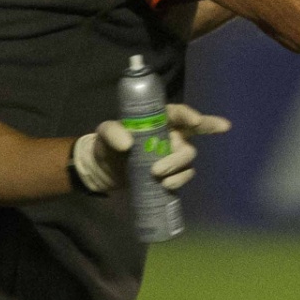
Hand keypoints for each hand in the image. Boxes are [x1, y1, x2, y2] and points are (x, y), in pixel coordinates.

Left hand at [70, 104, 233, 192]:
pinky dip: (178, 181)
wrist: (103, 171)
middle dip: (180, 155)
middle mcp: (170, 134)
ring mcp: (172, 154)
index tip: (197, 121)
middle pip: (191, 137)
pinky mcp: (171, 172)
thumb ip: (112, 132)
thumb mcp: (104, 133)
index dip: (189, 115)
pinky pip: (184, 175)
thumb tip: (127, 144)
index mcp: (158, 119)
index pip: (178, 113)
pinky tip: (166, 186)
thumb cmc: (106, 144)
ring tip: (157, 177)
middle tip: (159, 168)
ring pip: (187, 158)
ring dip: (177, 169)